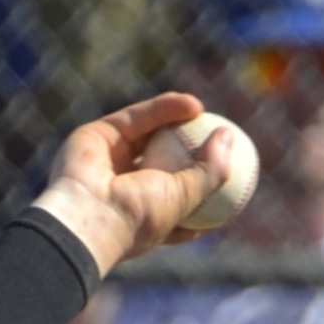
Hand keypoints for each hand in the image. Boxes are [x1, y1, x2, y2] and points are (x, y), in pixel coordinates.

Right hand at [29, 92, 237, 277]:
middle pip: (166, 165)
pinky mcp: (102, 135)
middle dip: (192, 153)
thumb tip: (230, 138)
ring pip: (153, 137)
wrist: (88, 212)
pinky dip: (166, 109)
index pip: (180, 208)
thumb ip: (210, 173)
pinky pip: (140, 117)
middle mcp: (128, 190)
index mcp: (146, 218)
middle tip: (222, 140)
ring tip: (209, 117)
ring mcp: (113, 162)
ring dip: (182, 124)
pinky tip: (194, 106)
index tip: (235, 187)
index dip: (206, 196)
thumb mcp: (185, 201)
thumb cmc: (137, 217)